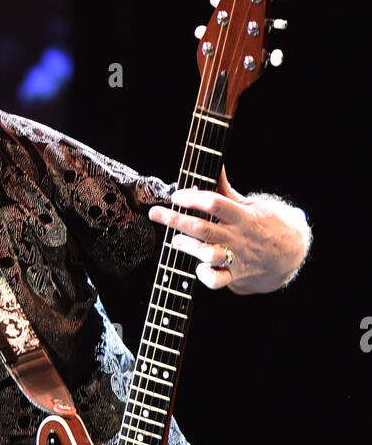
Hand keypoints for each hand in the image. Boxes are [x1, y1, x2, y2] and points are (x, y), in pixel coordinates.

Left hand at [148, 167, 309, 293]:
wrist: (288, 253)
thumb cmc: (262, 223)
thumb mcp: (248, 203)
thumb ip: (225, 189)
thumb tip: (214, 164)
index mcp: (241, 215)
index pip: (215, 203)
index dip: (193, 198)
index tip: (176, 195)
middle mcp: (237, 236)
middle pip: (203, 228)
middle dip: (176, 220)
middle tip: (156, 213)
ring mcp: (235, 257)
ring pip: (207, 254)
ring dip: (187, 246)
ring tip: (175, 240)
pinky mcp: (234, 275)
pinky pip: (216, 280)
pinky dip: (204, 275)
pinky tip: (198, 267)